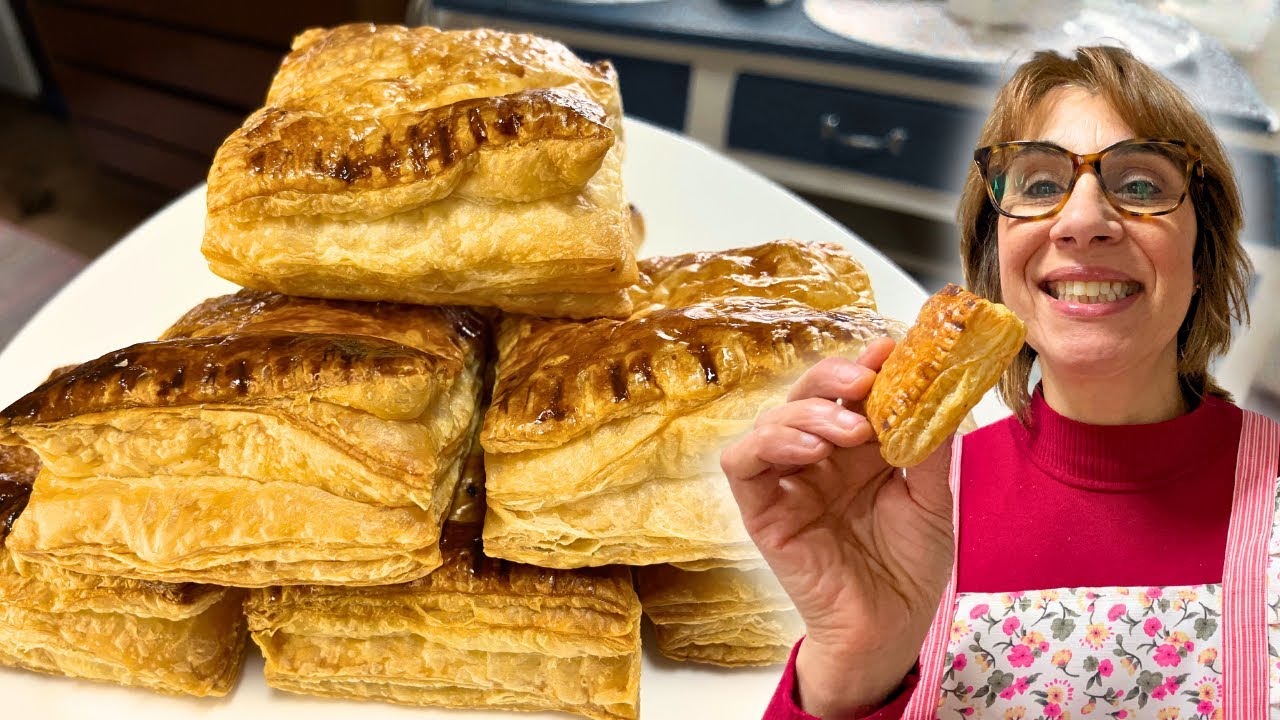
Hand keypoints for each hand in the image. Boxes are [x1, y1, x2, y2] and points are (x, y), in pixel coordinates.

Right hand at [720, 337, 954, 716]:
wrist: (890, 629)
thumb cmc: (909, 569)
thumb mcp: (933, 500)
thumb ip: (929, 448)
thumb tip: (937, 392)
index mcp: (858, 449)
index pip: (850, 392)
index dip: (866, 365)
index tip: (893, 348)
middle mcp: (818, 457)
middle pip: (807, 394)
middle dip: (834, 376)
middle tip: (866, 379)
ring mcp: (786, 481)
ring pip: (772, 420)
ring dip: (809, 413)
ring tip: (852, 430)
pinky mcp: (761, 510)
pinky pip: (743, 464)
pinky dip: (769, 444)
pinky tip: (810, 452)